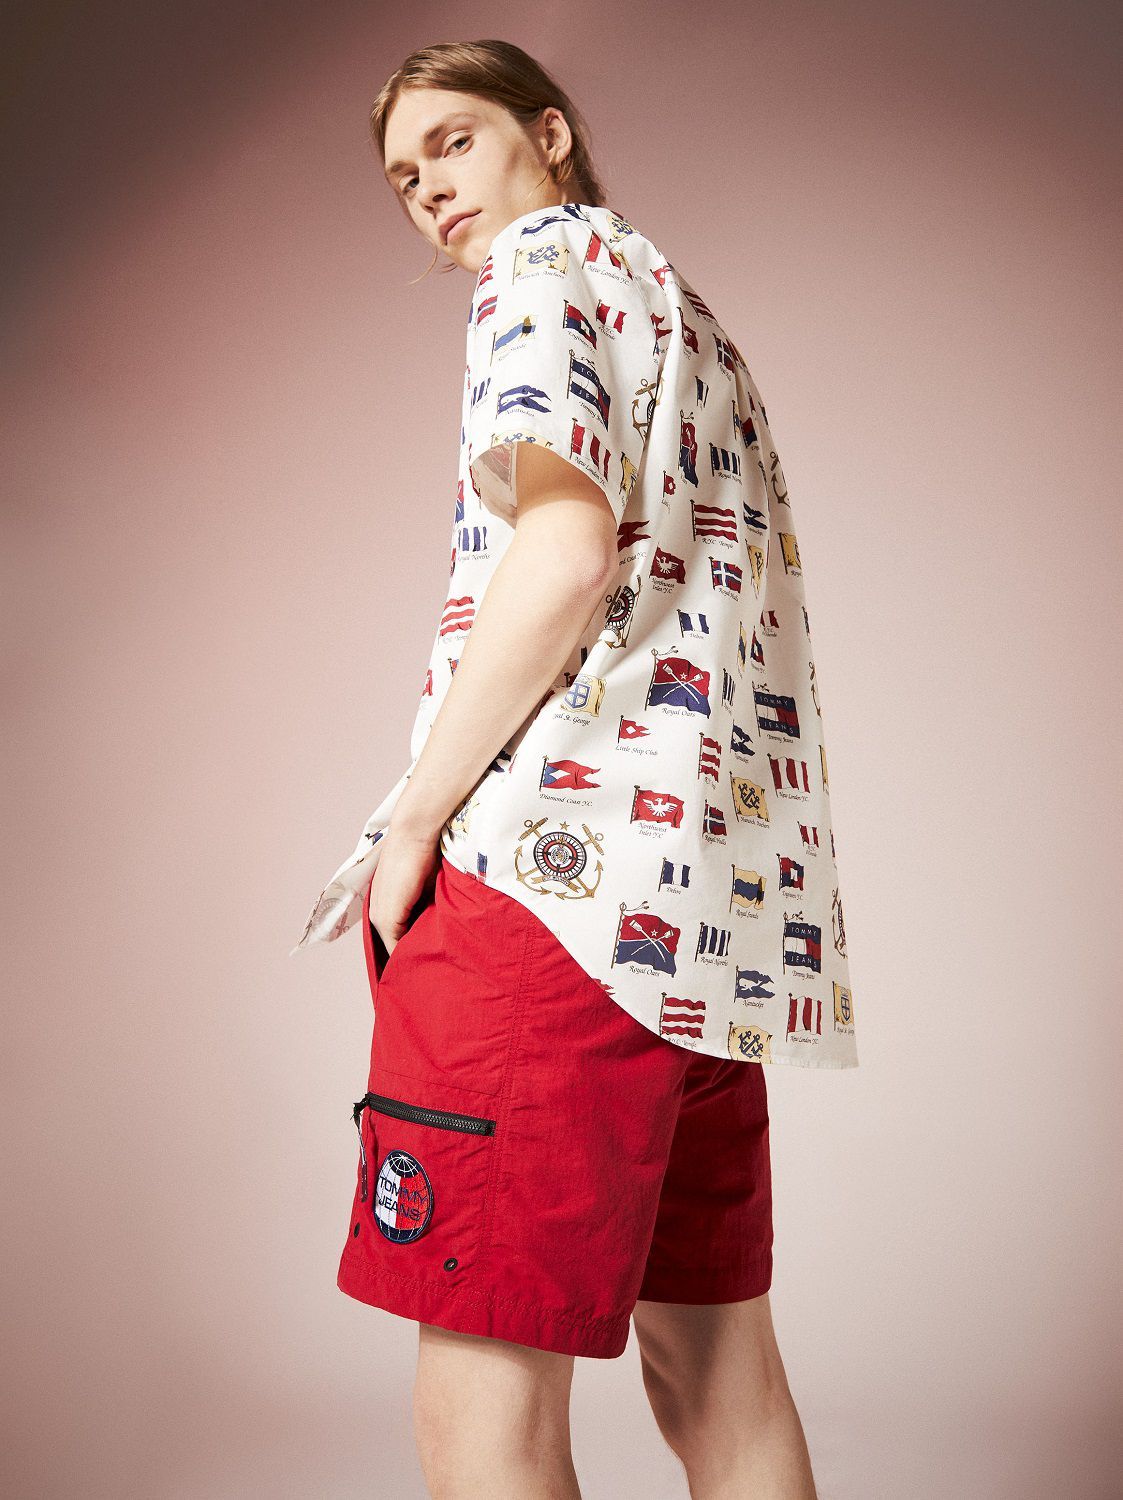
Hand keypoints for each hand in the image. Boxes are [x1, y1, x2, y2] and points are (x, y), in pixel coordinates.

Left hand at [369, 824, 439, 959]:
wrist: (415, 832)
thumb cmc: (425, 853)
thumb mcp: (427, 887)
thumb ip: (426, 908)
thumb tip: (436, 928)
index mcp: (384, 904)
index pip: (394, 936)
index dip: (409, 948)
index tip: (424, 959)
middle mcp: (376, 912)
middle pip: (393, 944)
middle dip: (408, 955)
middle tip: (427, 968)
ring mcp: (379, 916)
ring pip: (393, 947)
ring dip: (409, 956)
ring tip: (428, 967)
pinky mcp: (386, 917)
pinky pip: (395, 946)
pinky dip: (407, 955)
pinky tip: (423, 961)